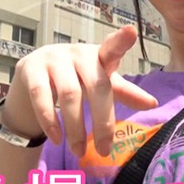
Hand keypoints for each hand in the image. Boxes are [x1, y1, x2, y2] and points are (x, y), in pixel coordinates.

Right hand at [3, 25, 157, 156]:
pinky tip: (57, 139)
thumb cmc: (75, 78)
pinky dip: (50, 121)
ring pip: (69, 95)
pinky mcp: (30, 69)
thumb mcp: (100, 83)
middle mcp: (77, 53)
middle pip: (96, 86)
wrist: (32, 76)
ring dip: (76, 128)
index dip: (121, 41)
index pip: (112, 48)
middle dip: (103, 121)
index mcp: (98, 55)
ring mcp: (53, 58)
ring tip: (79, 151)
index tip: (131, 31)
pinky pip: (41, 97)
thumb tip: (153, 104)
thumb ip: (124, 92)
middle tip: (105, 150)